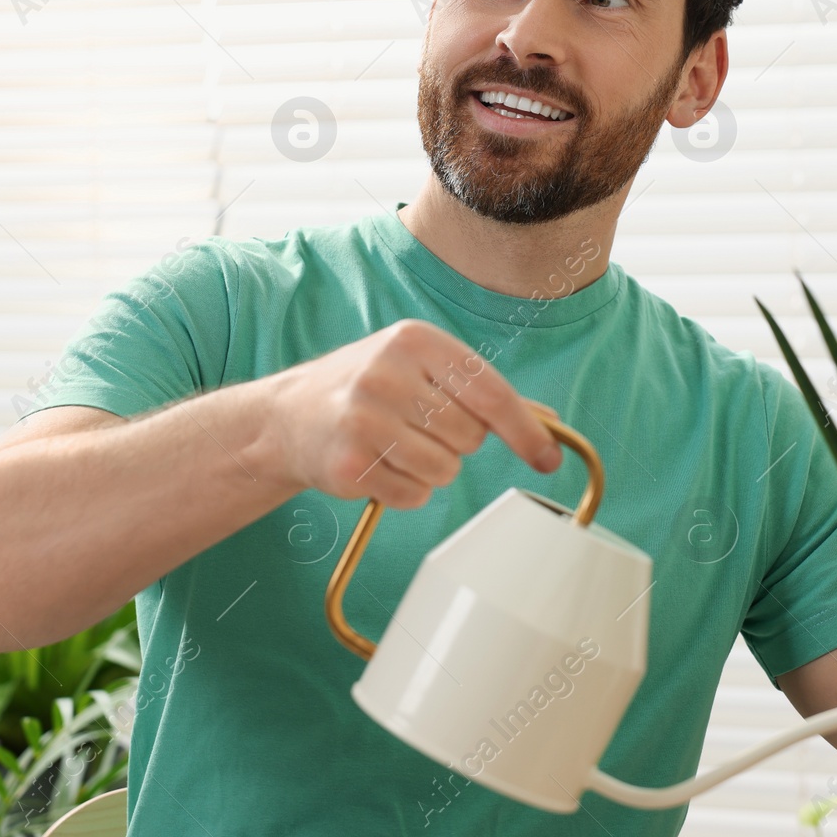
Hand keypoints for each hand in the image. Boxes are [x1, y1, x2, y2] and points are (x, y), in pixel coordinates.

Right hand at [268, 319, 562, 508]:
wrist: (288, 417)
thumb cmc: (368, 390)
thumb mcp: (420, 367)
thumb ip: (480, 391)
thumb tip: (546, 423)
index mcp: (414, 341)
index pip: (489, 392)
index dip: (525, 431)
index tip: (548, 459)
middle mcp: (386, 373)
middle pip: (469, 438)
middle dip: (455, 443)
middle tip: (418, 427)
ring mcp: (363, 418)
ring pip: (444, 471)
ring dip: (429, 469)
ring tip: (395, 446)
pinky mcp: (347, 463)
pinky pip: (412, 496)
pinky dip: (404, 490)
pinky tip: (377, 465)